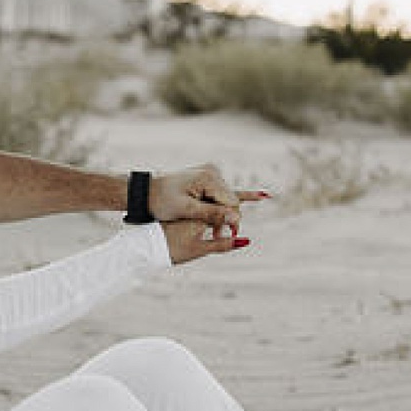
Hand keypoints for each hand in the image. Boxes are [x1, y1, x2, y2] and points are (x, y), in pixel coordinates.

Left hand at [150, 163, 266, 248]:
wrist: (146, 192)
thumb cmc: (162, 201)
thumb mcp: (186, 210)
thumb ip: (212, 214)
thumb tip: (236, 218)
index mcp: (208, 177)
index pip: (232, 203)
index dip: (229, 221)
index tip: (221, 235)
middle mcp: (212, 172)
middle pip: (231, 202)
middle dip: (225, 220)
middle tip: (216, 238)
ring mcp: (210, 175)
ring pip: (226, 202)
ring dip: (221, 218)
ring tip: (214, 234)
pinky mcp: (207, 181)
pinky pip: (223, 194)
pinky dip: (234, 202)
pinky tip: (264, 195)